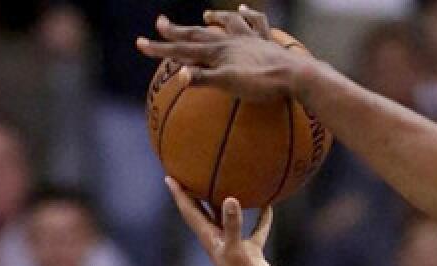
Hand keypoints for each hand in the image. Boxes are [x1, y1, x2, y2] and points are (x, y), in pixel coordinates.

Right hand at [136, 7, 312, 101]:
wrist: (297, 76)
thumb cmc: (263, 84)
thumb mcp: (230, 84)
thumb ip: (204, 80)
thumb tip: (179, 74)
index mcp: (218, 52)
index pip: (182, 51)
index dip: (161, 49)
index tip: (140, 44)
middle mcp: (231, 41)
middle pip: (199, 34)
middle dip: (177, 31)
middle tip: (159, 23)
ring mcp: (250, 40)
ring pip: (228, 23)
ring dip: (215, 19)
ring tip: (206, 15)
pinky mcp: (268, 43)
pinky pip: (257, 25)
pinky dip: (250, 16)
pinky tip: (247, 10)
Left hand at [165, 177, 277, 265]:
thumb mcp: (236, 250)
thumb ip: (233, 225)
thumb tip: (230, 199)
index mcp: (209, 238)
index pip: (190, 211)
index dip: (179, 194)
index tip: (169, 176)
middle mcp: (219, 239)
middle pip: (203, 211)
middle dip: (196, 193)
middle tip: (193, 173)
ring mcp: (235, 244)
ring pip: (228, 218)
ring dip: (226, 202)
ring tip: (228, 182)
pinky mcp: (251, 251)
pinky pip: (256, 229)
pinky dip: (261, 218)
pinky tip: (268, 205)